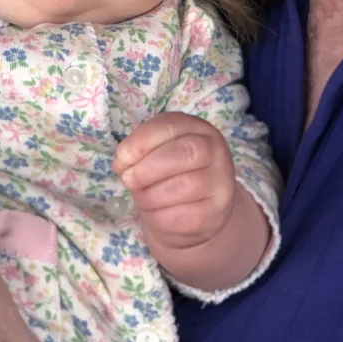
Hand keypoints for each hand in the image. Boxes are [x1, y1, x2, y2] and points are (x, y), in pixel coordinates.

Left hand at [112, 111, 236, 253]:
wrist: (192, 214)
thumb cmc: (169, 176)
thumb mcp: (155, 155)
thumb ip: (139, 152)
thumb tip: (122, 162)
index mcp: (198, 129)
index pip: (171, 125)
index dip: (142, 140)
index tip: (121, 157)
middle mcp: (217, 152)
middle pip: (185, 153)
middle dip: (148, 168)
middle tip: (128, 180)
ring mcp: (221, 184)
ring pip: (183, 186)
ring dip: (150, 195)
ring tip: (142, 197)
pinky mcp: (216, 214)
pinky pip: (182, 215)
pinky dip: (158, 216)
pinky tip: (154, 213)